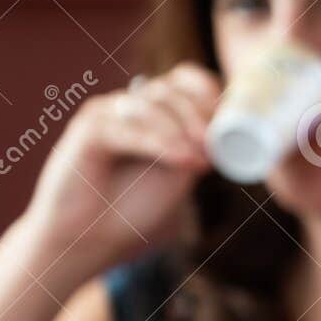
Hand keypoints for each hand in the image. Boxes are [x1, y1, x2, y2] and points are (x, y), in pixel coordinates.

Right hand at [20, 64, 217, 282]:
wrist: (89, 239)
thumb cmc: (134, 209)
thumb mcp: (179, 176)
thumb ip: (199, 150)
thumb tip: (231, 135)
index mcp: (156, 113)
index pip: (186, 81)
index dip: (209, 95)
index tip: (230, 124)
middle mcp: (131, 107)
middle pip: (170, 89)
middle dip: (199, 114)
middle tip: (214, 147)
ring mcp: (107, 114)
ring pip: (150, 105)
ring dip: (181, 131)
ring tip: (200, 162)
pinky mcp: (88, 130)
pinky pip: (127, 128)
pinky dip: (159, 143)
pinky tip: (182, 160)